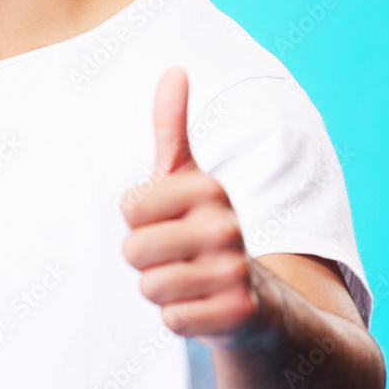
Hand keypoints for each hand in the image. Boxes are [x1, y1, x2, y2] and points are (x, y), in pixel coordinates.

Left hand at [120, 66, 275, 348]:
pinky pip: (171, 319)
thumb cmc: (207, 232)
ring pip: (150, 287)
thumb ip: (173, 127)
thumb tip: (174, 69)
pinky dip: (181, 319)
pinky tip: (204, 308)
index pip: (129, 208)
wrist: (260, 300)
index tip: (169, 223)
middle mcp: (225, 226)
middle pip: (133, 250)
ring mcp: (234, 271)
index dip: (140, 222)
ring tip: (192, 281)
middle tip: (179, 258)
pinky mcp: (236, 314)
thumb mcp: (190, 178)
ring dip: (163, 291)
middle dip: (147, 260)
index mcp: (208, 189)